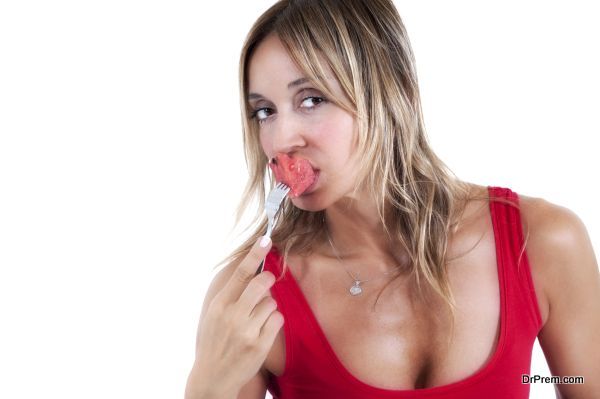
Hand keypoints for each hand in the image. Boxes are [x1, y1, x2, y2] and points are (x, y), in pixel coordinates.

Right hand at [187, 236, 282, 397]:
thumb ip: (231, 295)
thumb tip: (251, 271)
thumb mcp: (214, 315)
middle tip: (268, 280)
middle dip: (268, 279)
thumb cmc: (215, 342)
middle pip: (261, 284)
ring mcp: (247, 331)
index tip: (266, 239)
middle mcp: (232, 316)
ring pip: (271, 303)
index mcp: (219, 305)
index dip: (254, 254)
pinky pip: (277, 320)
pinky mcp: (260, 345)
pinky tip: (263, 330)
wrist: (212, 378)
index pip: (240, 273)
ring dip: (268, 307)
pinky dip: (273, 322)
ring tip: (257, 319)